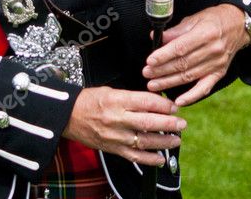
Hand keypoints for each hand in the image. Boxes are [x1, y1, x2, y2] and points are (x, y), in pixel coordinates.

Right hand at [63, 87, 185, 165]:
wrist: (68, 116)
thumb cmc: (89, 100)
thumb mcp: (110, 91)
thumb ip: (131, 98)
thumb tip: (153, 102)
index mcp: (116, 100)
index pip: (145, 102)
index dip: (162, 105)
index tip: (173, 106)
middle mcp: (117, 118)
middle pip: (148, 122)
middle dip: (168, 124)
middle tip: (182, 123)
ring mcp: (116, 136)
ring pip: (144, 141)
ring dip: (164, 142)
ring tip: (176, 139)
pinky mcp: (113, 149)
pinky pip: (135, 157)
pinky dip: (150, 159)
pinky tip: (161, 158)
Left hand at [143, 4, 250, 105]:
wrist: (238, 25)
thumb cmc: (213, 19)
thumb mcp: (194, 18)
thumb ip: (175, 31)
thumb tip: (156, 38)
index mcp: (205, 33)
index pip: (181, 48)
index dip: (164, 55)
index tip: (150, 60)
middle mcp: (213, 50)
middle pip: (183, 64)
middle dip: (162, 70)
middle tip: (146, 73)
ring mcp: (217, 64)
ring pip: (189, 76)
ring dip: (169, 82)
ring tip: (153, 85)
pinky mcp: (220, 73)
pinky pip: (204, 87)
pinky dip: (191, 96)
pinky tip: (179, 100)